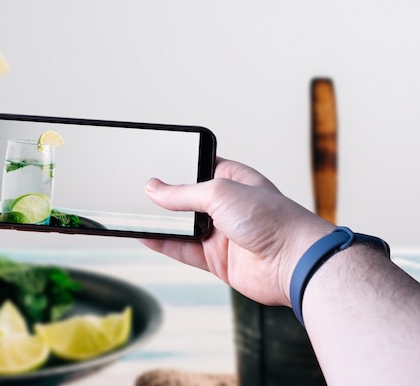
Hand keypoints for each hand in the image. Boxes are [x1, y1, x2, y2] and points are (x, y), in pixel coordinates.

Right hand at [142, 157, 334, 305]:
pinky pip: (183, 250)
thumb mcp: (220, 192)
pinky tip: (146, 236)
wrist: (293, 262)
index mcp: (233, 179)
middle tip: (138, 192)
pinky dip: (164, 244)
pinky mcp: (216, 258)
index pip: (199, 166)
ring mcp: (221, 232)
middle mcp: (227, 205)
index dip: (178, 165)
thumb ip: (183, 192)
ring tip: (135, 215)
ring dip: (161, 222)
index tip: (154, 165)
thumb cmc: (272, 219)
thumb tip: (154, 189)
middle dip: (166, 197)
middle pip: (187, 199)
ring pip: (182, 226)